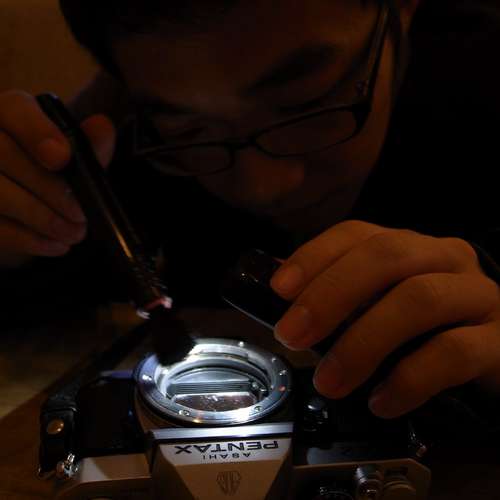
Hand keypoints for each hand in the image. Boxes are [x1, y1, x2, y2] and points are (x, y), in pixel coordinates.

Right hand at [0, 90, 115, 268]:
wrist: (25, 200)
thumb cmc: (51, 171)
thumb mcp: (74, 157)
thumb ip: (88, 143)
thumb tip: (103, 126)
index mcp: (8, 113)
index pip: (15, 108)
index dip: (38, 132)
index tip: (62, 158)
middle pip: (4, 153)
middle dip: (49, 188)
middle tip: (80, 213)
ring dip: (41, 218)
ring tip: (75, 233)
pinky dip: (28, 239)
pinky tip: (56, 245)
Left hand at [271, 220, 499, 417]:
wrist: (498, 349)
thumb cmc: (431, 325)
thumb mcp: (382, 301)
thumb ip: (340, 294)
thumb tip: (281, 292)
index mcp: (409, 246)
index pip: (358, 234)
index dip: (315, 256)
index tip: (280, 289)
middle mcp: (445, 258)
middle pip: (386, 257)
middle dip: (331, 295)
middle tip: (293, 335)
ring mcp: (478, 295)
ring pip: (418, 300)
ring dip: (362, 343)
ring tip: (330, 382)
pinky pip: (452, 352)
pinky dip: (408, 379)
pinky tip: (381, 402)